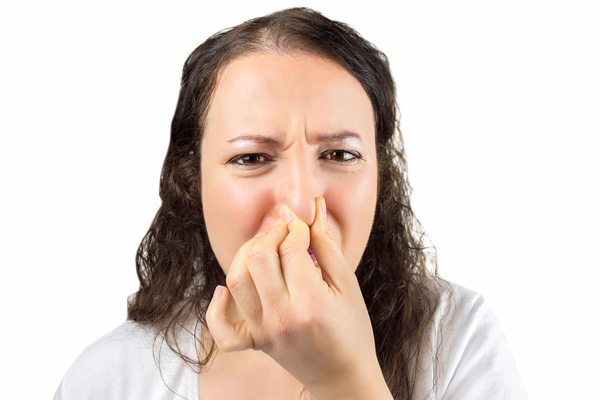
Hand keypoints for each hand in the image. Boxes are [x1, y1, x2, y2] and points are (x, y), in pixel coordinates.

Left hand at [206, 197, 391, 398]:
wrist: (343, 377)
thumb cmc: (353, 330)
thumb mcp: (348, 286)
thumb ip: (327, 245)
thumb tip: (314, 208)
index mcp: (311, 302)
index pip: (291, 248)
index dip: (297, 227)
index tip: (304, 223)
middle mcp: (281, 317)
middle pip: (258, 257)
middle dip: (271, 234)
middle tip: (287, 231)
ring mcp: (264, 331)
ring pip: (236, 279)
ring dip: (247, 254)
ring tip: (267, 248)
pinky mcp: (255, 342)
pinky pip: (222, 329)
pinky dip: (216, 307)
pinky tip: (225, 290)